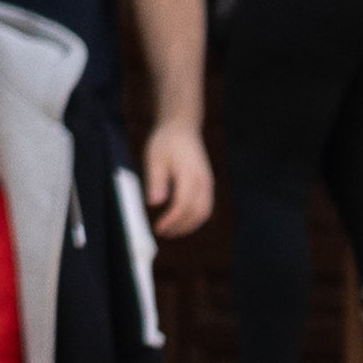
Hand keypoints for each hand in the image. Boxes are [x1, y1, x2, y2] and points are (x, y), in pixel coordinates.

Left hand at [140, 120, 214, 238]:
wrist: (183, 129)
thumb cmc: (166, 142)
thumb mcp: (154, 158)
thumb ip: (156, 180)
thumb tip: (155, 203)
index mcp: (189, 174)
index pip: (183, 204)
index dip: (171, 220)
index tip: (158, 228)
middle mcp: (203, 181)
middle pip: (197, 213)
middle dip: (180, 227)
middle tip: (162, 233)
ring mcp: (208, 184)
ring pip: (204, 213)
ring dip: (189, 226)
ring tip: (171, 231)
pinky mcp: (208, 186)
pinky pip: (206, 208)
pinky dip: (194, 219)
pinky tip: (180, 221)